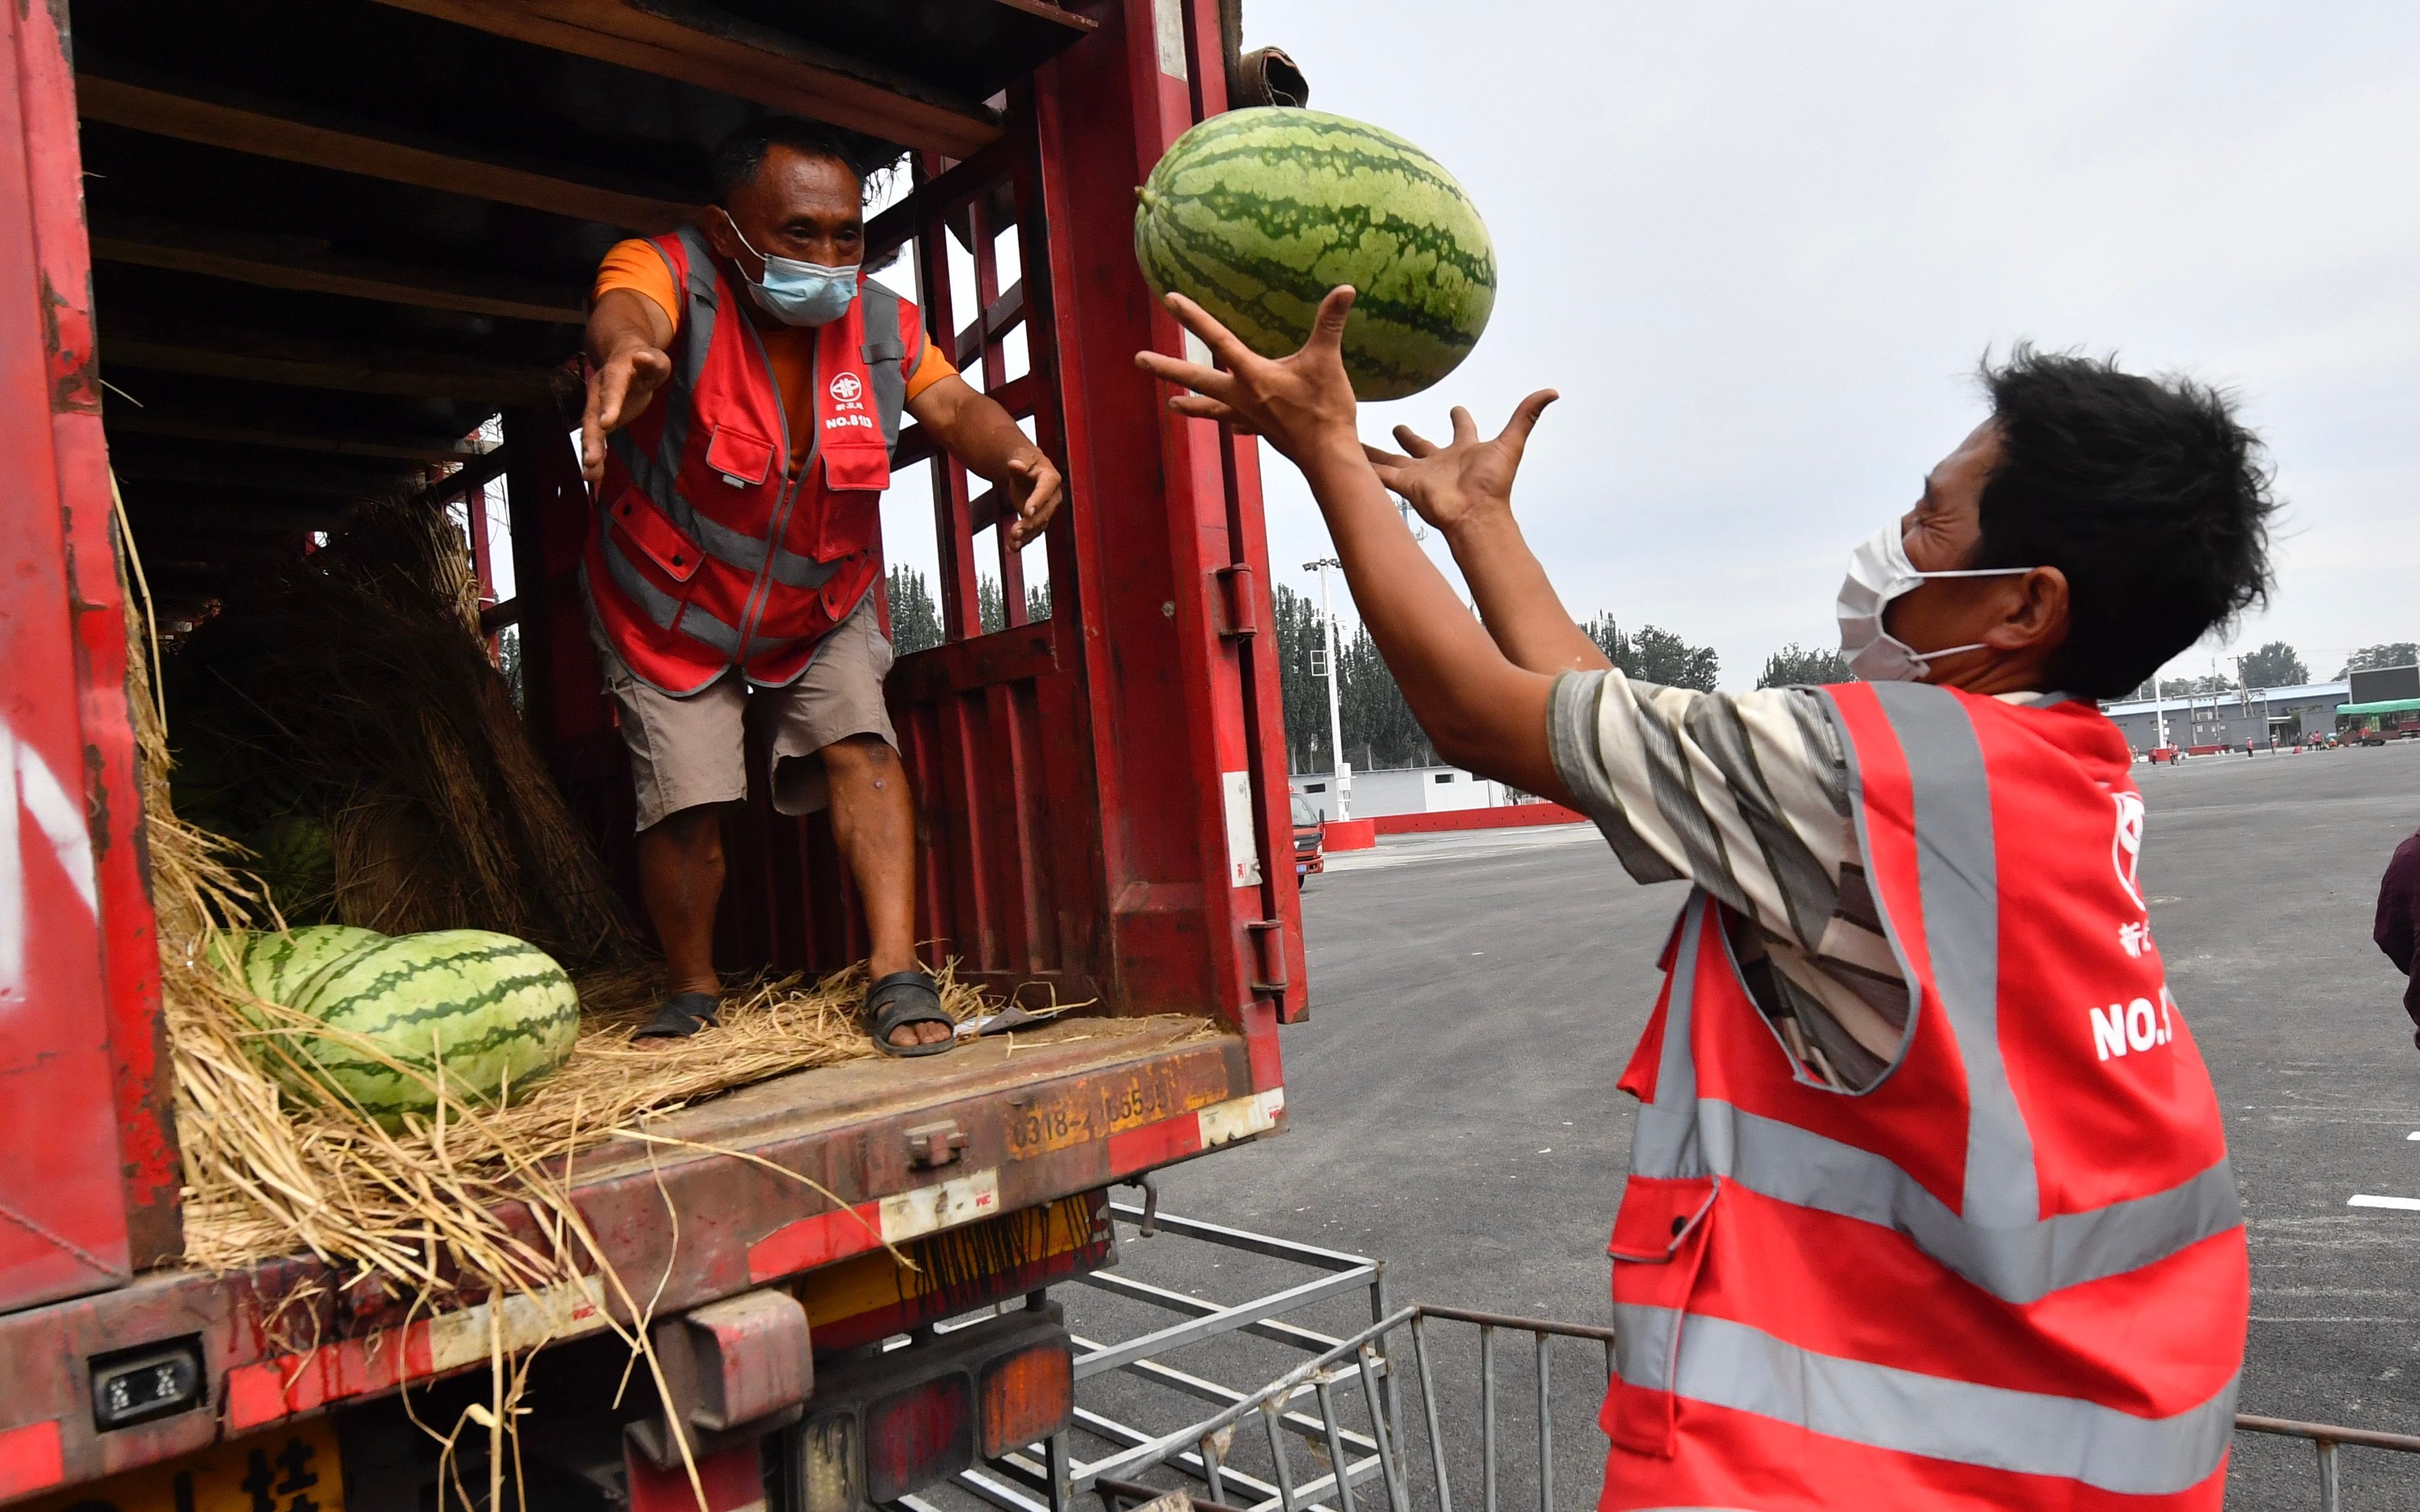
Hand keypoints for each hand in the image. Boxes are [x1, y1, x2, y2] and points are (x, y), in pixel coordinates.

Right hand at [579, 341, 673, 486]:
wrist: (625, 359)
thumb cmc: (646, 361)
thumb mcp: (656, 360)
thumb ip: (653, 362)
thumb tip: (643, 356)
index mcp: (615, 374)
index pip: (612, 388)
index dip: (609, 404)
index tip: (607, 422)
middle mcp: (600, 392)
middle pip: (592, 415)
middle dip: (591, 438)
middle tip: (590, 459)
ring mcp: (597, 407)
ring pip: (591, 431)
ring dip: (590, 452)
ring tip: (589, 475)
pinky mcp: (601, 421)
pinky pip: (596, 440)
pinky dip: (595, 457)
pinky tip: (593, 477)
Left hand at [1003, 450, 1062, 549]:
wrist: (1026, 468)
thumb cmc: (1025, 460)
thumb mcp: (1021, 456)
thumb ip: (1019, 461)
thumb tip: (1015, 464)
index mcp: (1051, 478)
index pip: (1046, 491)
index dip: (1038, 501)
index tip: (1027, 511)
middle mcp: (1052, 496)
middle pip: (1044, 513)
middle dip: (1030, 523)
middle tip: (1016, 531)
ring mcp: (1046, 510)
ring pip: (1038, 526)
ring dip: (1025, 536)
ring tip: (1012, 543)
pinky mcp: (1037, 520)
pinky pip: (1031, 533)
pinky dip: (1021, 542)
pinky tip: (1010, 548)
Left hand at [1134, 287, 1360, 463]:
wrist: (1328, 458)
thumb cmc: (1325, 410)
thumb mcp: (1327, 361)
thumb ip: (1331, 324)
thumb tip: (1346, 289)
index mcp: (1253, 376)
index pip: (1218, 339)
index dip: (1194, 318)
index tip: (1169, 300)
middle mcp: (1242, 397)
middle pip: (1197, 379)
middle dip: (1167, 369)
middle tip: (1138, 360)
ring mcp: (1248, 417)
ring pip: (1211, 407)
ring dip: (1191, 404)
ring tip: (1171, 405)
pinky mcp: (1261, 431)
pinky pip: (1238, 424)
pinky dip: (1230, 422)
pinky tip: (1230, 426)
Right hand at [1364, 391, 1556, 535]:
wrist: (1475, 516)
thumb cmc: (1494, 484)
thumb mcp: (1511, 442)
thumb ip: (1526, 415)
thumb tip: (1552, 390)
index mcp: (1464, 450)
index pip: (1462, 428)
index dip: (1460, 417)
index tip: (1456, 407)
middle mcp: (1440, 462)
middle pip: (1419, 445)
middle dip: (1408, 436)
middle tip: (1396, 426)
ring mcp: (1421, 475)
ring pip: (1391, 459)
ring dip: (1374, 452)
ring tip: (1354, 441)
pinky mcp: (1406, 486)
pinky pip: (1380, 474)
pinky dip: (1363, 468)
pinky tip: (1344, 458)